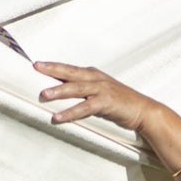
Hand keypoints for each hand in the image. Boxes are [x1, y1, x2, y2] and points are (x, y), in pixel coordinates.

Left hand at [35, 59, 152, 131]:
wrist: (143, 110)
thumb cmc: (121, 103)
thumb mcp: (100, 93)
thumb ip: (84, 92)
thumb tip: (63, 96)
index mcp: (93, 75)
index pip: (69, 69)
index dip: (53, 66)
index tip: (37, 64)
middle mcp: (96, 79)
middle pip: (70, 72)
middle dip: (52, 69)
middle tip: (36, 67)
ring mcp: (102, 90)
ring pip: (76, 88)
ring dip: (59, 91)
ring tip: (44, 94)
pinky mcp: (106, 103)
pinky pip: (84, 107)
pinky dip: (71, 112)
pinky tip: (58, 117)